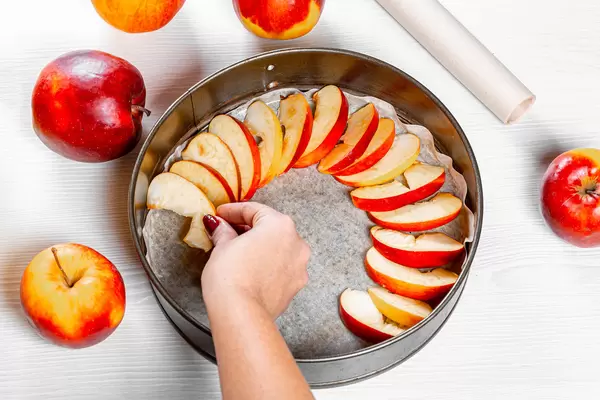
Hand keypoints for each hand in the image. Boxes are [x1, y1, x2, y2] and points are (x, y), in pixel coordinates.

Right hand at [201, 202, 310, 319]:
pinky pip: (280, 267)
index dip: (233, 211)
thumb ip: (223, 231)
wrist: (241, 314)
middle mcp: (296, 243)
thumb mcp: (222, 247)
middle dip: (247, 229)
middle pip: (269, 228)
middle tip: (225, 231)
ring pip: (278, 248)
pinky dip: (267, 264)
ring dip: (260, 247)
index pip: (254, 210)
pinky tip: (250, 269)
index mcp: (280, 225)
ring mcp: (299, 266)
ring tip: (237, 252)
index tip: (221, 215)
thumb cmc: (231, 278)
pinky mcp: (295, 285)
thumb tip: (220, 225)